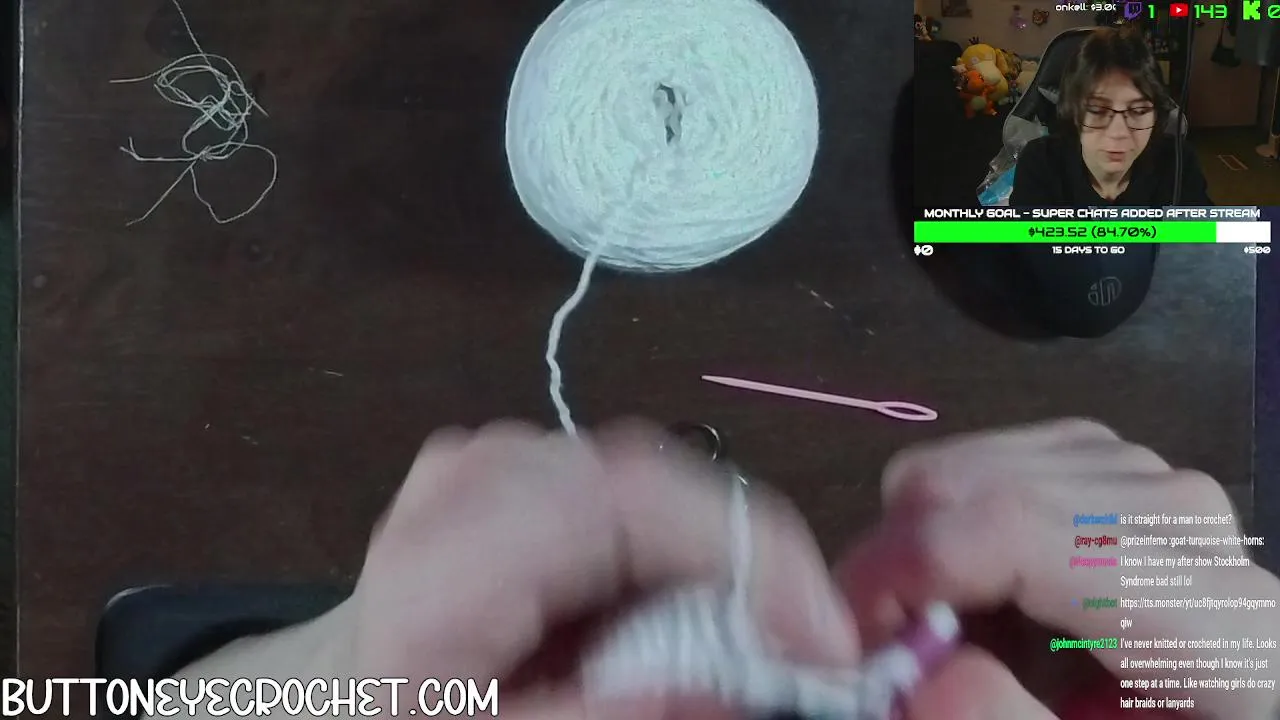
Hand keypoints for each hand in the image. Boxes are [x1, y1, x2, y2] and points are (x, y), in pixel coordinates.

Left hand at [341, 420, 858, 717]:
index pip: (626, 499)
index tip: (822, 638)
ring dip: (719, 566)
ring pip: (657, 483)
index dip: (746, 552)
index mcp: (448, 554)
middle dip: (750, 568)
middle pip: (654, 483)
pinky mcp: (522, 460)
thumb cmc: (403, 715)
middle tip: (804, 658)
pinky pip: (634, 491)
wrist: (340, 688)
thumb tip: (742, 689)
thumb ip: (610, 717)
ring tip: (739, 646)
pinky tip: (671, 615)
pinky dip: (679, 555)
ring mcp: (497, 455)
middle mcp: (474, 477)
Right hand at [836, 419, 1279, 719]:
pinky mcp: (1104, 458)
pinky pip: (973, 464)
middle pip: (969, 485)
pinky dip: (945, 529)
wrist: (1226, 706)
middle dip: (894, 569)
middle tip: (889, 656)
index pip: (1017, 526)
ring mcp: (1138, 472)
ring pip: (956, 468)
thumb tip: (918, 675)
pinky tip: (987, 596)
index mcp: (1209, 608)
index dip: (904, 569)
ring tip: (952, 636)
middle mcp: (1174, 510)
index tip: (847, 641)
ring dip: (917, 552)